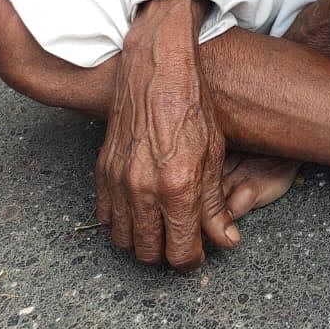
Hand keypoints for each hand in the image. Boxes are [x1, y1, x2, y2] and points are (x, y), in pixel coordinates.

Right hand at [95, 0, 239, 268]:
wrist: (158, 70)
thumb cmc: (192, 105)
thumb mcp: (213, 154)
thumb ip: (215, 205)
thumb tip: (226, 240)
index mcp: (178, 186)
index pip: (180, 252)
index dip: (192, 259)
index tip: (199, 252)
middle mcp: (144, 189)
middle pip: (149, 253)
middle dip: (167, 253)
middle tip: (180, 239)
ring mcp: (120, 180)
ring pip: (124, 240)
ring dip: (142, 241)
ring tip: (160, 227)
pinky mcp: (103, 170)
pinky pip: (105, 217)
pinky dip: (121, 222)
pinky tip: (138, 210)